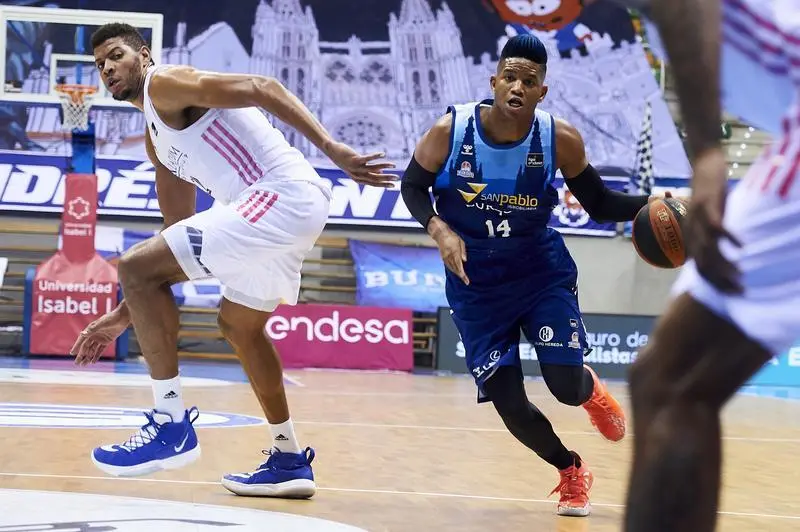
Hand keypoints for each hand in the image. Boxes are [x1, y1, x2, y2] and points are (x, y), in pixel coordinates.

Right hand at [72, 309, 129, 365]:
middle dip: (81, 355)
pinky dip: (96, 355)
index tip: (72, 353)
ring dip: (88, 357)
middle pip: (86, 347)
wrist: (123, 317)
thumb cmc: (111, 318)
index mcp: (90, 330)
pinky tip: (93, 362)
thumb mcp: (102, 323)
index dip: (77, 347)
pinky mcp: (107, 341)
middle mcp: (94, 334)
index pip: (82, 340)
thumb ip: (92, 329)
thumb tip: (82, 334)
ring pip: (92, 349)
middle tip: (77, 363)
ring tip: (83, 365)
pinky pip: (100, 350)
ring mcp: (100, 338)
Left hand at [326, 141, 396, 187]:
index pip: (374, 183)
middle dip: (387, 179)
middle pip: (375, 178)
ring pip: (373, 169)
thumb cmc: (346, 159)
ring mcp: (356, 168)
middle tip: (397, 178)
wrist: (332, 152)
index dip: (384, 185)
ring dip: (384, 167)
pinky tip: (383, 154)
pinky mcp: (354, 160)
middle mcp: (358, 175)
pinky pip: (367, 159)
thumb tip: (380, 173)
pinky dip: (375, 156)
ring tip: (394, 165)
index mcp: (359, 178)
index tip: (394, 185)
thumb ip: (369, 171)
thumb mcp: (358, 167)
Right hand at [429, 217, 469, 284]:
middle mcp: (449, 256)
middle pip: (455, 269)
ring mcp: (445, 257)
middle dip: (461, 275)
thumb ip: (463, 251)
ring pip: (451, 268)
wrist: (440, 234)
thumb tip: (465, 260)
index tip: (465, 279)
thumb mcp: (461, 241)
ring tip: (462, 277)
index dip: (462, 273)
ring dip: (457, 273)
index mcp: (454, 252)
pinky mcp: (443, 257)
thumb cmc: (452, 236)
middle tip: (466, 281)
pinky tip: (456, 271)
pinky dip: (453, 269)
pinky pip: (448, 266)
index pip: (459, 265)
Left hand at [685, 148, 742, 293]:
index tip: (733, 292)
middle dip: (720, 281)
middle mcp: (690, 231)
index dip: (715, 284)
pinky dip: (728, 238)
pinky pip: (716, 226)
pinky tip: (742, 246)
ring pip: (708, 249)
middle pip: (702, 265)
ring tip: (740, 274)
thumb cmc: (709, 193)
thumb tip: (720, 254)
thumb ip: (712, 236)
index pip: (700, 269)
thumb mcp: (709, 218)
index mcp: (690, 236)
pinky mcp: (706, 205)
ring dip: (724, 265)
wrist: (703, 165)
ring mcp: (696, 218)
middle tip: (740, 290)